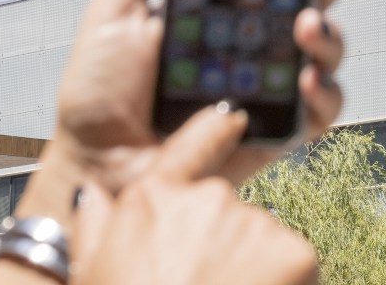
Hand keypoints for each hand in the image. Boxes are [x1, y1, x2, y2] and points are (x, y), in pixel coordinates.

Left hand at [54, 0, 364, 186]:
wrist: (100, 166)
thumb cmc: (99, 95)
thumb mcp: (113, 13)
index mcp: (215, 11)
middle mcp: (248, 44)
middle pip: (306, 0)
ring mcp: (266, 85)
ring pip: (322, 51)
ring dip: (330, 33)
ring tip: (309, 26)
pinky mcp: (275, 129)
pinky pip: (318, 110)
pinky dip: (323, 93)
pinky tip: (305, 81)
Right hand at [71, 106, 318, 284]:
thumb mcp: (92, 273)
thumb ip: (94, 227)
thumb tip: (91, 197)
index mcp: (154, 198)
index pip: (189, 147)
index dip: (213, 130)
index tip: (233, 118)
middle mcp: (207, 197)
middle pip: (223, 208)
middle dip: (220, 239)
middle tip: (204, 281)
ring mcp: (253, 220)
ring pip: (258, 236)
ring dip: (251, 262)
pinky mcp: (294, 251)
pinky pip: (293, 261)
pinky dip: (285, 280)